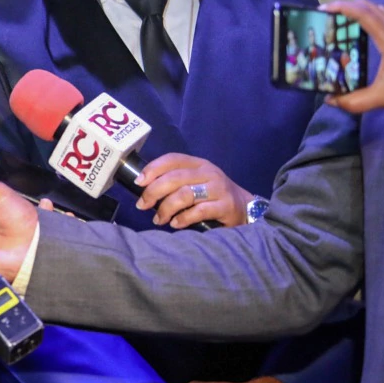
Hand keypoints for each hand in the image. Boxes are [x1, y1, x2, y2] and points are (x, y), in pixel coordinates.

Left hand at [133, 154, 251, 227]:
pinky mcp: (226, 206)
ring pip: (185, 194)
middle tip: (142, 205)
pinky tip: (175, 224)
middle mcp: (209, 173)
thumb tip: (143, 190)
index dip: (152, 169)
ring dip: (166, 208)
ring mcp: (219, 189)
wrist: (245, 208)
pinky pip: (199, 211)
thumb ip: (174, 182)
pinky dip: (183, 218)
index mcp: (198, 164)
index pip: (172, 159)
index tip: (138, 183)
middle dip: (153, 192)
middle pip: (175, 178)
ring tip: (158, 219)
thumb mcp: (195, 182)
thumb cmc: (211, 196)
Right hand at [324, 0, 383, 113]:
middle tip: (327, 14)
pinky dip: (370, 16)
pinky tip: (363, 30)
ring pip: (379, 10)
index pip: (363, 13)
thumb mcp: (381, 98)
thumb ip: (353, 101)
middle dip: (346, 5)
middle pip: (369, 6)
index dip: (341, 7)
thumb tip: (330, 100)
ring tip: (341, 20)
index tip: (322, 9)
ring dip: (359, 9)